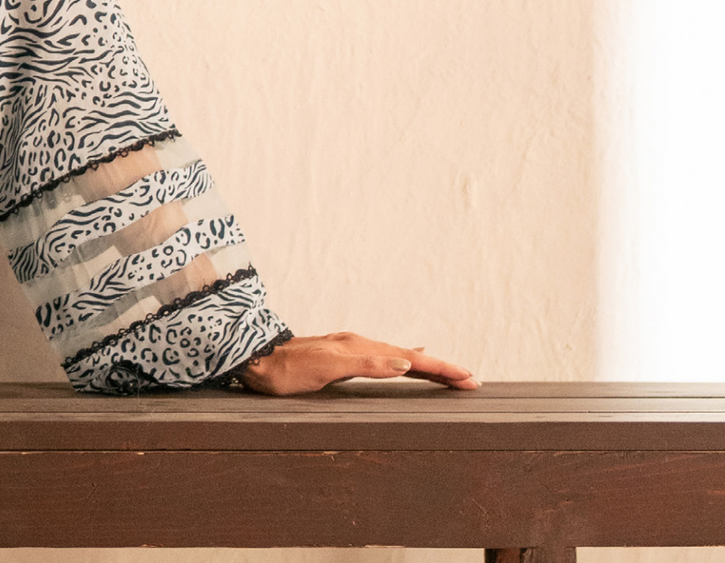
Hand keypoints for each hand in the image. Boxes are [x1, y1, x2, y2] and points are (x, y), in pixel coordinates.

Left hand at [238, 332, 480, 394]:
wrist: (254, 359)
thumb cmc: (286, 369)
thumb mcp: (325, 369)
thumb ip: (365, 364)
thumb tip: (405, 364)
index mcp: (360, 347)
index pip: (411, 360)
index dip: (441, 369)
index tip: (469, 379)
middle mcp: (358, 344)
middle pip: (409, 356)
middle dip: (441, 368)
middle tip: (470, 380)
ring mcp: (349, 349)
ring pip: (396, 357)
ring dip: (424, 365)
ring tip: (446, 371)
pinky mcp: (340, 357)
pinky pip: (381, 358)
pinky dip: (401, 362)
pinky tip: (401, 363)